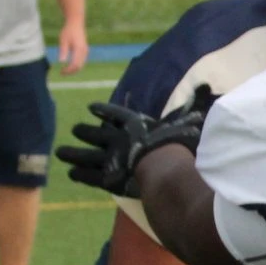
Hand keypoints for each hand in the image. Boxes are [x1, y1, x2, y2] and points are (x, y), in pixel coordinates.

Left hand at [56, 89, 211, 194]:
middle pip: (95, 134)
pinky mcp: (107, 179)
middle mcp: (117, 139)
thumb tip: (205, 86)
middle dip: (84, 131)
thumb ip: (189, 110)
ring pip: (85, 155)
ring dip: (72, 153)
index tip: (91, 107)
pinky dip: (79, 173)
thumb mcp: (184, 123)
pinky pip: (89, 175)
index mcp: (134, 125)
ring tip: (60, 152)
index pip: (116, 115)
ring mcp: (109, 158)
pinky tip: (71, 173)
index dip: (104, 111)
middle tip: (74, 129)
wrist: (162, 167)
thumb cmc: (176, 145)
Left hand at [57, 22, 88, 74]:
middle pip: (79, 67)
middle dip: (71, 72)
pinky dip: (76, 65)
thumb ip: (63, 51)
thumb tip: (61, 62)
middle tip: (62, 73)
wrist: (76, 22)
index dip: (68, 70)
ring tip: (65, 70)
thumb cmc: (68, 31)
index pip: (75, 65)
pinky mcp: (85, 50)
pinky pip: (82, 61)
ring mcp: (86, 51)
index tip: (61, 72)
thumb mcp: (63, 40)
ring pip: (81, 65)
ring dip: (73, 69)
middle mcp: (84, 51)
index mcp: (79, 49)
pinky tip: (69, 65)